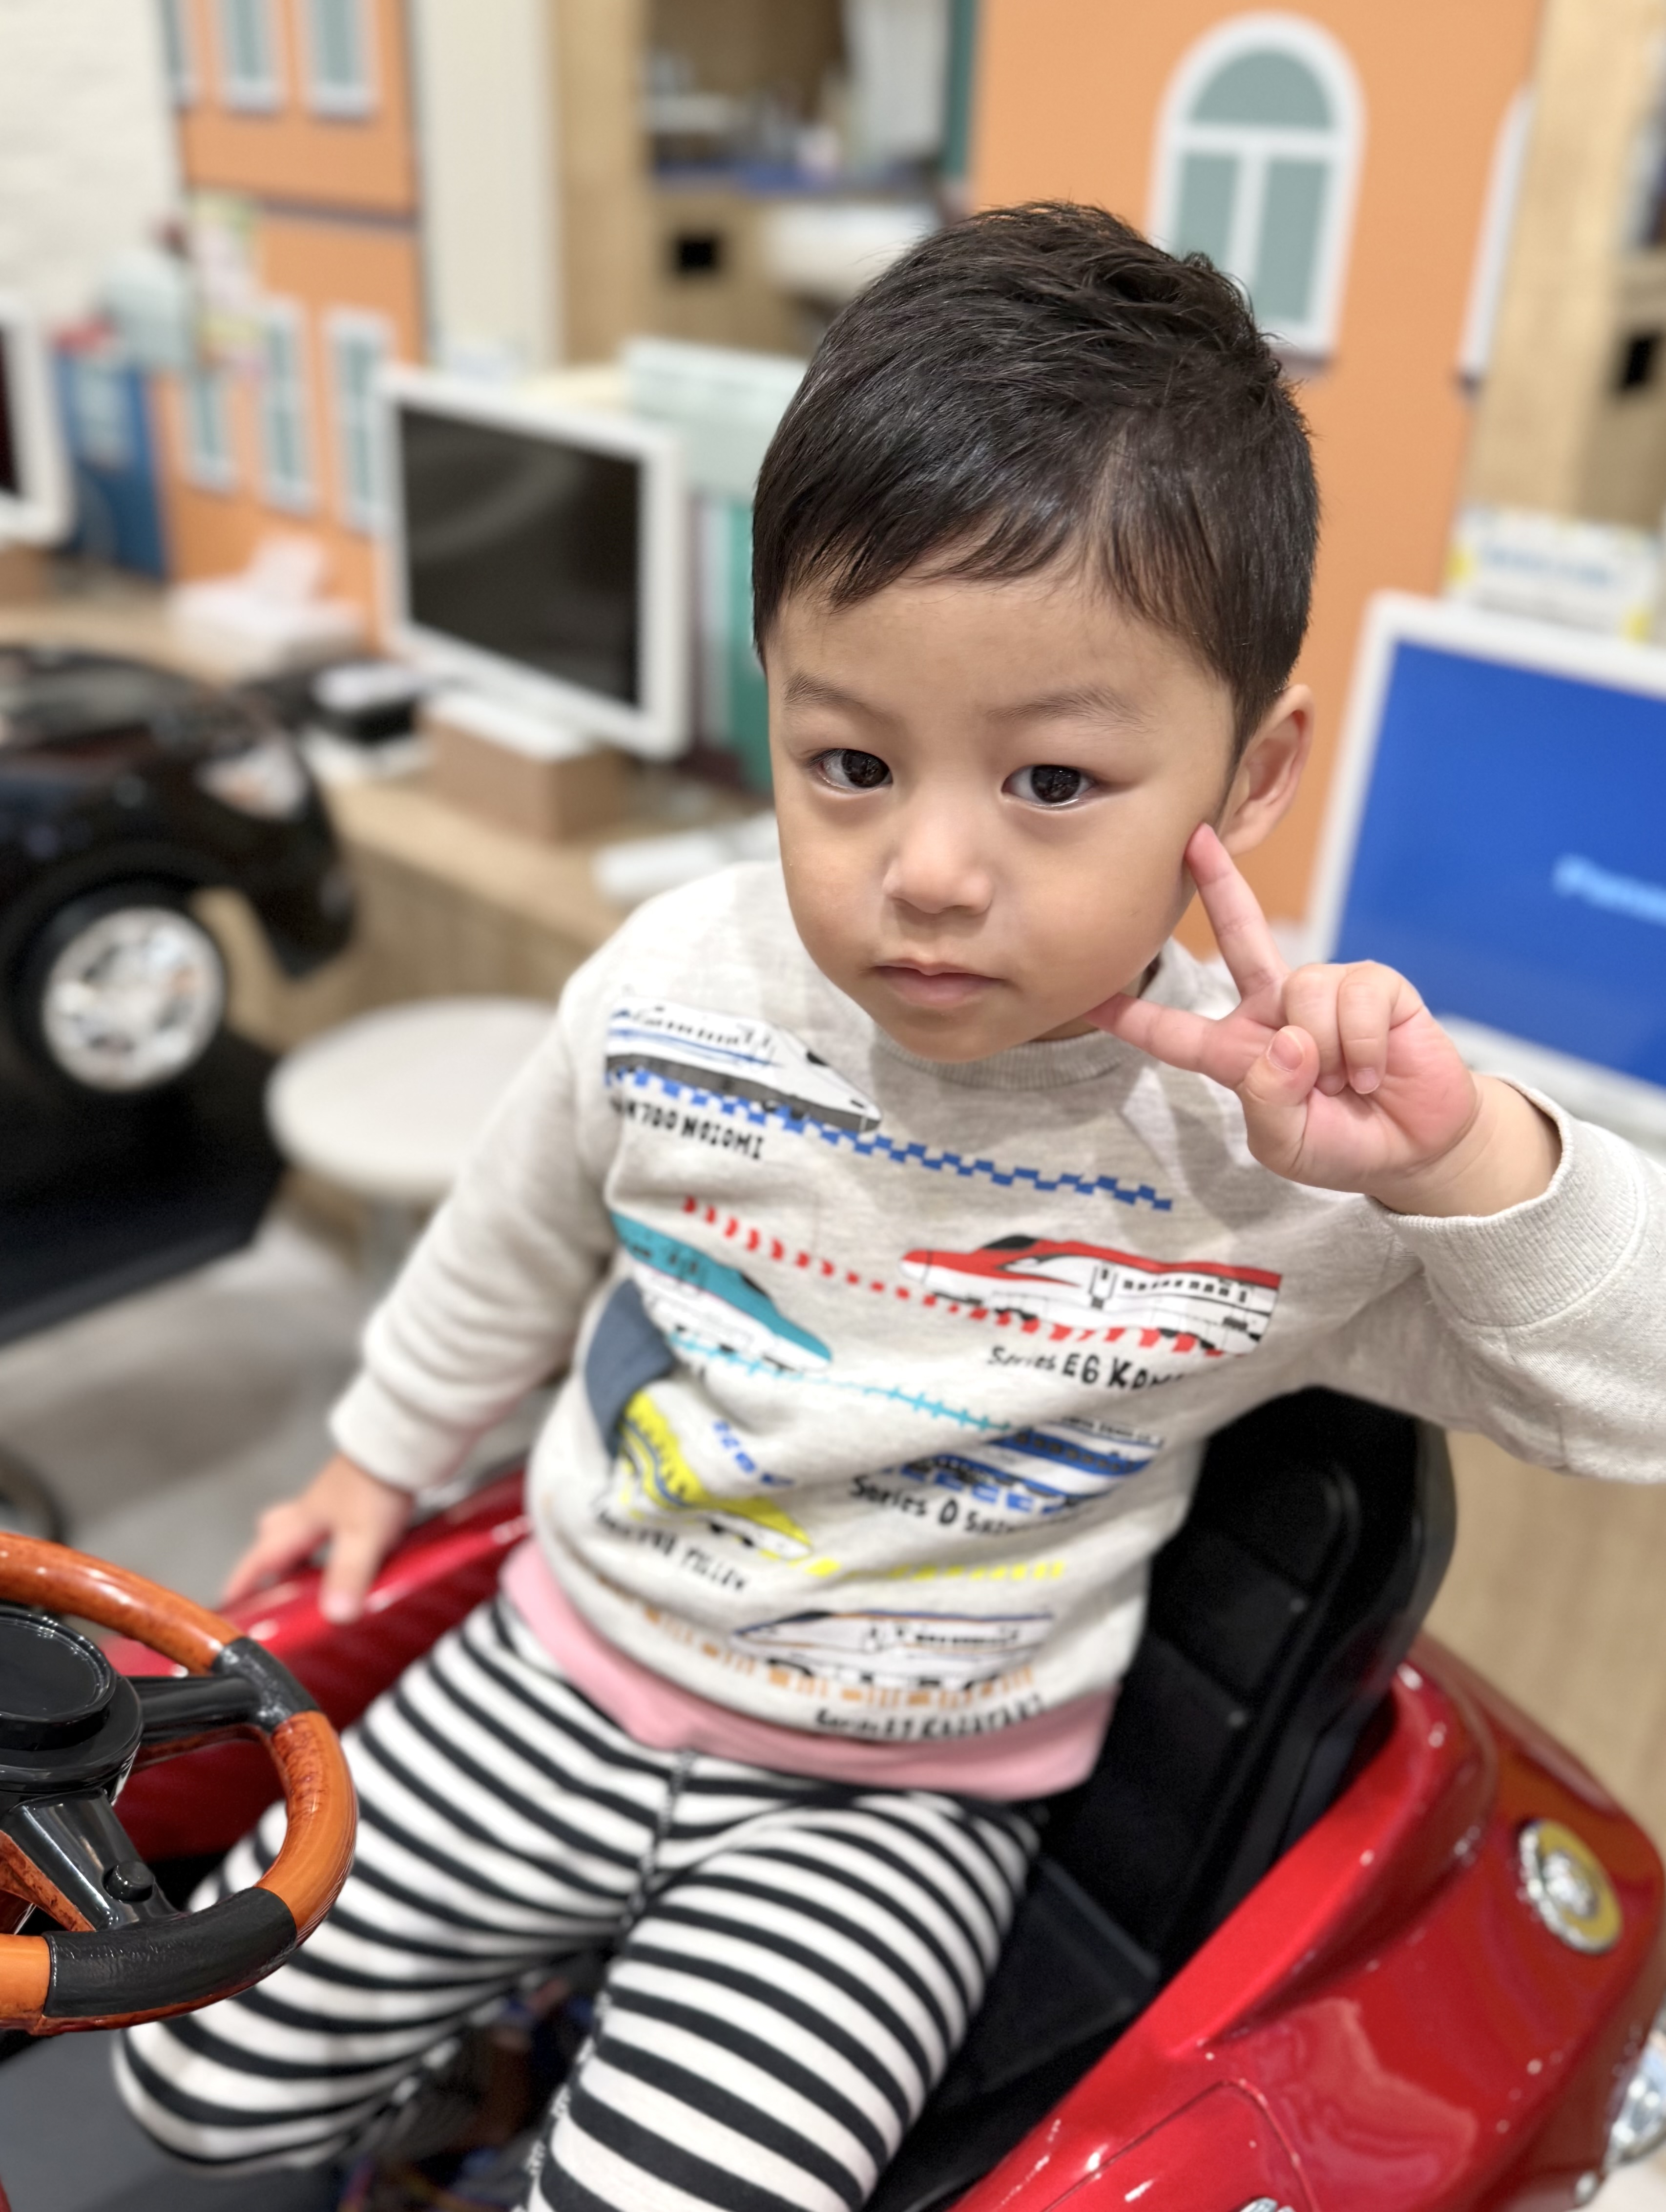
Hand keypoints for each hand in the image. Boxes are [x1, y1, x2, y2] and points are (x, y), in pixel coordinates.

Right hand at [223, 1454, 412, 1623]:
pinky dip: (335, 1540)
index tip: (227, 1601)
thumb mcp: (360, 1536)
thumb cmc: (375, 1483)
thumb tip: (335, 1616)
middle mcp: (313, 1510)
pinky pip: (335, 1522)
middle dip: (268, 1561)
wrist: (401, 1441)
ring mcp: (335, 1500)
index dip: (243, 1580)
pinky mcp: (358, 1494)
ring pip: (304, 1527)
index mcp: (302, 1522)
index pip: (261, 1556)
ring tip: (313, 1578)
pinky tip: (354, 1551)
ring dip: (302, 1550)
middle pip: (275, 1535)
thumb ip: (347, 1574)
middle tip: (270, 1587)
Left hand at [1089, 824, 1558, 1215]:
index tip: (1089, 994)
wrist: (1413, 1149)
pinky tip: (1374, 1072)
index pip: (1175, 1032)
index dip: (1133, 1015)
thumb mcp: (1286, 1144)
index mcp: (1239, 1051)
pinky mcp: (1376, 986)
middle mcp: (1276, 1009)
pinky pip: (1354, 1000)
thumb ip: (1269, 1101)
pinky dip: (1363, 1047)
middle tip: (1194, 840)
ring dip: (1327, 1053)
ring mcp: (1325, 992)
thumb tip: (1287, 1040)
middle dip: (1219, 884)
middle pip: (1240, 936)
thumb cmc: (1341, 1145)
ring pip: (1302, 994)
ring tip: (1348, 1085)